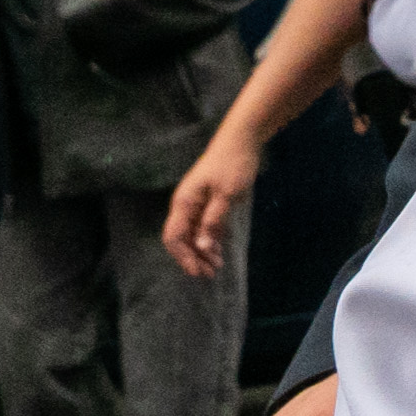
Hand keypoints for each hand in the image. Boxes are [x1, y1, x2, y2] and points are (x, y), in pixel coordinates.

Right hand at [161, 133, 258, 280]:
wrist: (241, 141)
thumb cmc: (233, 165)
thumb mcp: (226, 195)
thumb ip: (213, 220)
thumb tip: (201, 245)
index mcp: (184, 203)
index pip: (174, 237)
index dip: (183, 257)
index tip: (198, 272)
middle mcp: (185, 205)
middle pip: (181, 238)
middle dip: (193, 257)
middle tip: (211, 274)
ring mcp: (195, 203)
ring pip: (192, 233)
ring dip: (202, 250)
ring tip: (217, 266)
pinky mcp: (208, 201)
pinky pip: (203, 226)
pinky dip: (209, 239)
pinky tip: (218, 250)